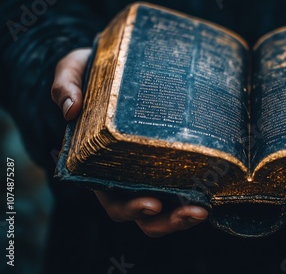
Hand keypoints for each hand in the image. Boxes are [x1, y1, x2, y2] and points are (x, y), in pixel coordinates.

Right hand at [51, 48, 208, 236]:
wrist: (118, 63)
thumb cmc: (92, 73)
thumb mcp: (73, 70)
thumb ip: (66, 85)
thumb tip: (70, 109)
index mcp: (102, 169)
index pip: (115, 202)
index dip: (131, 209)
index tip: (151, 204)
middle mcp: (130, 176)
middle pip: (149, 215)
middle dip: (170, 221)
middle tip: (192, 212)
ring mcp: (155, 170)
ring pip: (171, 207)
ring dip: (188, 215)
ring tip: (206, 208)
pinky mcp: (176, 156)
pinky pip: (189, 183)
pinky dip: (203, 190)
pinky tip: (219, 187)